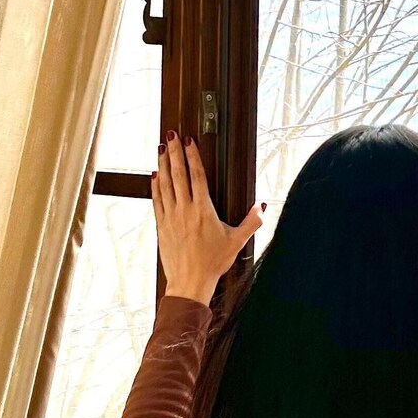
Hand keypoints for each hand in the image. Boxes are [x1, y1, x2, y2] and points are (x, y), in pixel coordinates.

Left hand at [152, 134, 264, 305]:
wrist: (190, 282)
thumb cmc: (213, 263)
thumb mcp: (237, 242)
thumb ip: (251, 222)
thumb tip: (262, 206)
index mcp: (203, 210)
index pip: (197, 176)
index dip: (193, 156)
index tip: (189, 141)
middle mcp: (185, 210)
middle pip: (178, 174)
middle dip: (174, 153)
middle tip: (171, 135)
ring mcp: (171, 217)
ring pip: (165, 184)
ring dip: (163, 165)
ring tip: (161, 149)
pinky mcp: (162, 226)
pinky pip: (157, 200)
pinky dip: (155, 186)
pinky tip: (155, 175)